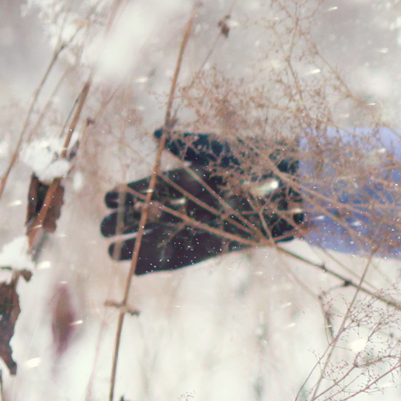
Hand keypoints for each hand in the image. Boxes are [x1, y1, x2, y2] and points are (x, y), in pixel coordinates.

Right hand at [100, 130, 302, 273]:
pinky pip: (185, 256)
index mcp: (197, 178)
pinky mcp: (220, 244)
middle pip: (156, 215)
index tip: (108, 199)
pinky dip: (161, 262)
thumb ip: (188, 143)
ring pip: (165, 238)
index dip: (132, 194)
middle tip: (102, 227)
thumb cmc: (262, 158)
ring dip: (139, 246)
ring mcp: (208, 225)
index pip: (156, 188)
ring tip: (110, 251)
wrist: (298, 182)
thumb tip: (157, 132)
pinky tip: (136, 268)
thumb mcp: (220, 147)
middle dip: (128, 221)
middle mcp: (200, 204)